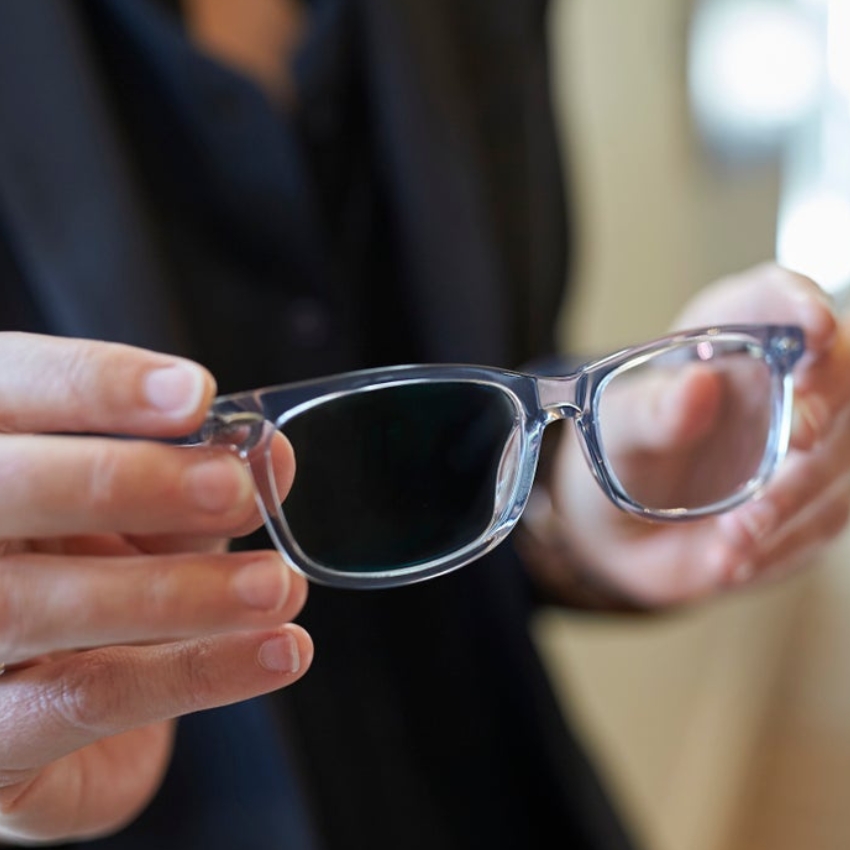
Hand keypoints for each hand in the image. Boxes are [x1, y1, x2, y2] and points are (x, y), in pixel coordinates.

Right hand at [0, 333, 311, 843]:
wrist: (59, 712)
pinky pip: (85, 701)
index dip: (94, 385)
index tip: (194, 393)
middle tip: (232, 489)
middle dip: (122, 480)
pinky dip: (196, 672)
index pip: (12, 389)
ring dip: (174, 591)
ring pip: (32, 601)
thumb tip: (272, 457)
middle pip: (5, 489)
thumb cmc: (103, 586)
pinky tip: (276, 653)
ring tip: (276, 586)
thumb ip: (201, 484)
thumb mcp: (155, 520)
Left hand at [544, 264, 849, 607]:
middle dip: (825, 406)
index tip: (810, 330)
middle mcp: (780, 378)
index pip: (776, 297)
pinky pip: (824, 520)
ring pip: (840, 456)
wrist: (619, 527)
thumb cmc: (619, 452)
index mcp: (728, 333)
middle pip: (840, 370)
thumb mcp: (616, 429)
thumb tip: (698, 385)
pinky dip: (782, 544)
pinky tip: (731, 560)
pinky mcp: (814, 500)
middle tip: (797, 443)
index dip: (802, 304)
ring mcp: (808, 441)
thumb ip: (651, 411)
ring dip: (794, 498)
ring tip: (730, 537)